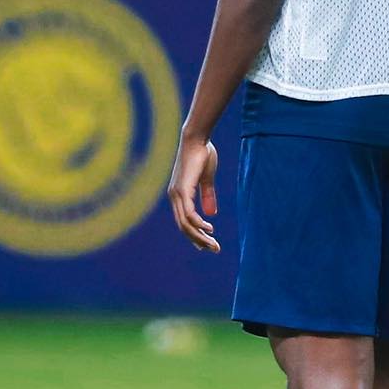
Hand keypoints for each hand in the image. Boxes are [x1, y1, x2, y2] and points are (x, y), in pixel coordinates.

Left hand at [167, 134, 219, 251]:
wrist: (197, 139)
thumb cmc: (203, 154)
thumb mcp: (207, 179)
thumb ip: (208, 196)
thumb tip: (211, 214)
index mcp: (178, 195)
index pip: (184, 221)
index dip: (195, 234)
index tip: (206, 245)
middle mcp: (174, 197)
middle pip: (184, 227)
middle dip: (199, 240)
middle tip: (214, 249)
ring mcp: (177, 194)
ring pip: (186, 224)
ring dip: (200, 236)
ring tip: (214, 244)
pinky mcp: (182, 190)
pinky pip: (189, 214)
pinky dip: (199, 224)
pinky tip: (209, 229)